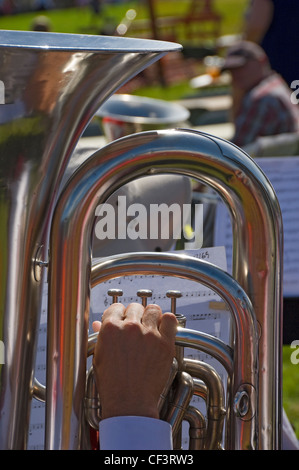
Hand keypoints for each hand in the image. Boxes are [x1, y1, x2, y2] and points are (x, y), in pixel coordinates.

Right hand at [92, 302, 176, 419]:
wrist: (130, 403)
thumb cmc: (112, 384)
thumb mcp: (100, 358)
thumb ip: (101, 336)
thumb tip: (99, 324)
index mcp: (110, 329)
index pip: (116, 307)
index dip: (119, 314)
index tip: (122, 321)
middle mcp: (130, 328)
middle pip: (135, 307)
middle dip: (134, 315)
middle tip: (136, 327)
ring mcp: (149, 334)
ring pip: (153, 309)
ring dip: (151, 315)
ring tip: (150, 326)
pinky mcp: (165, 343)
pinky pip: (170, 320)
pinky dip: (167, 321)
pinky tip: (163, 328)